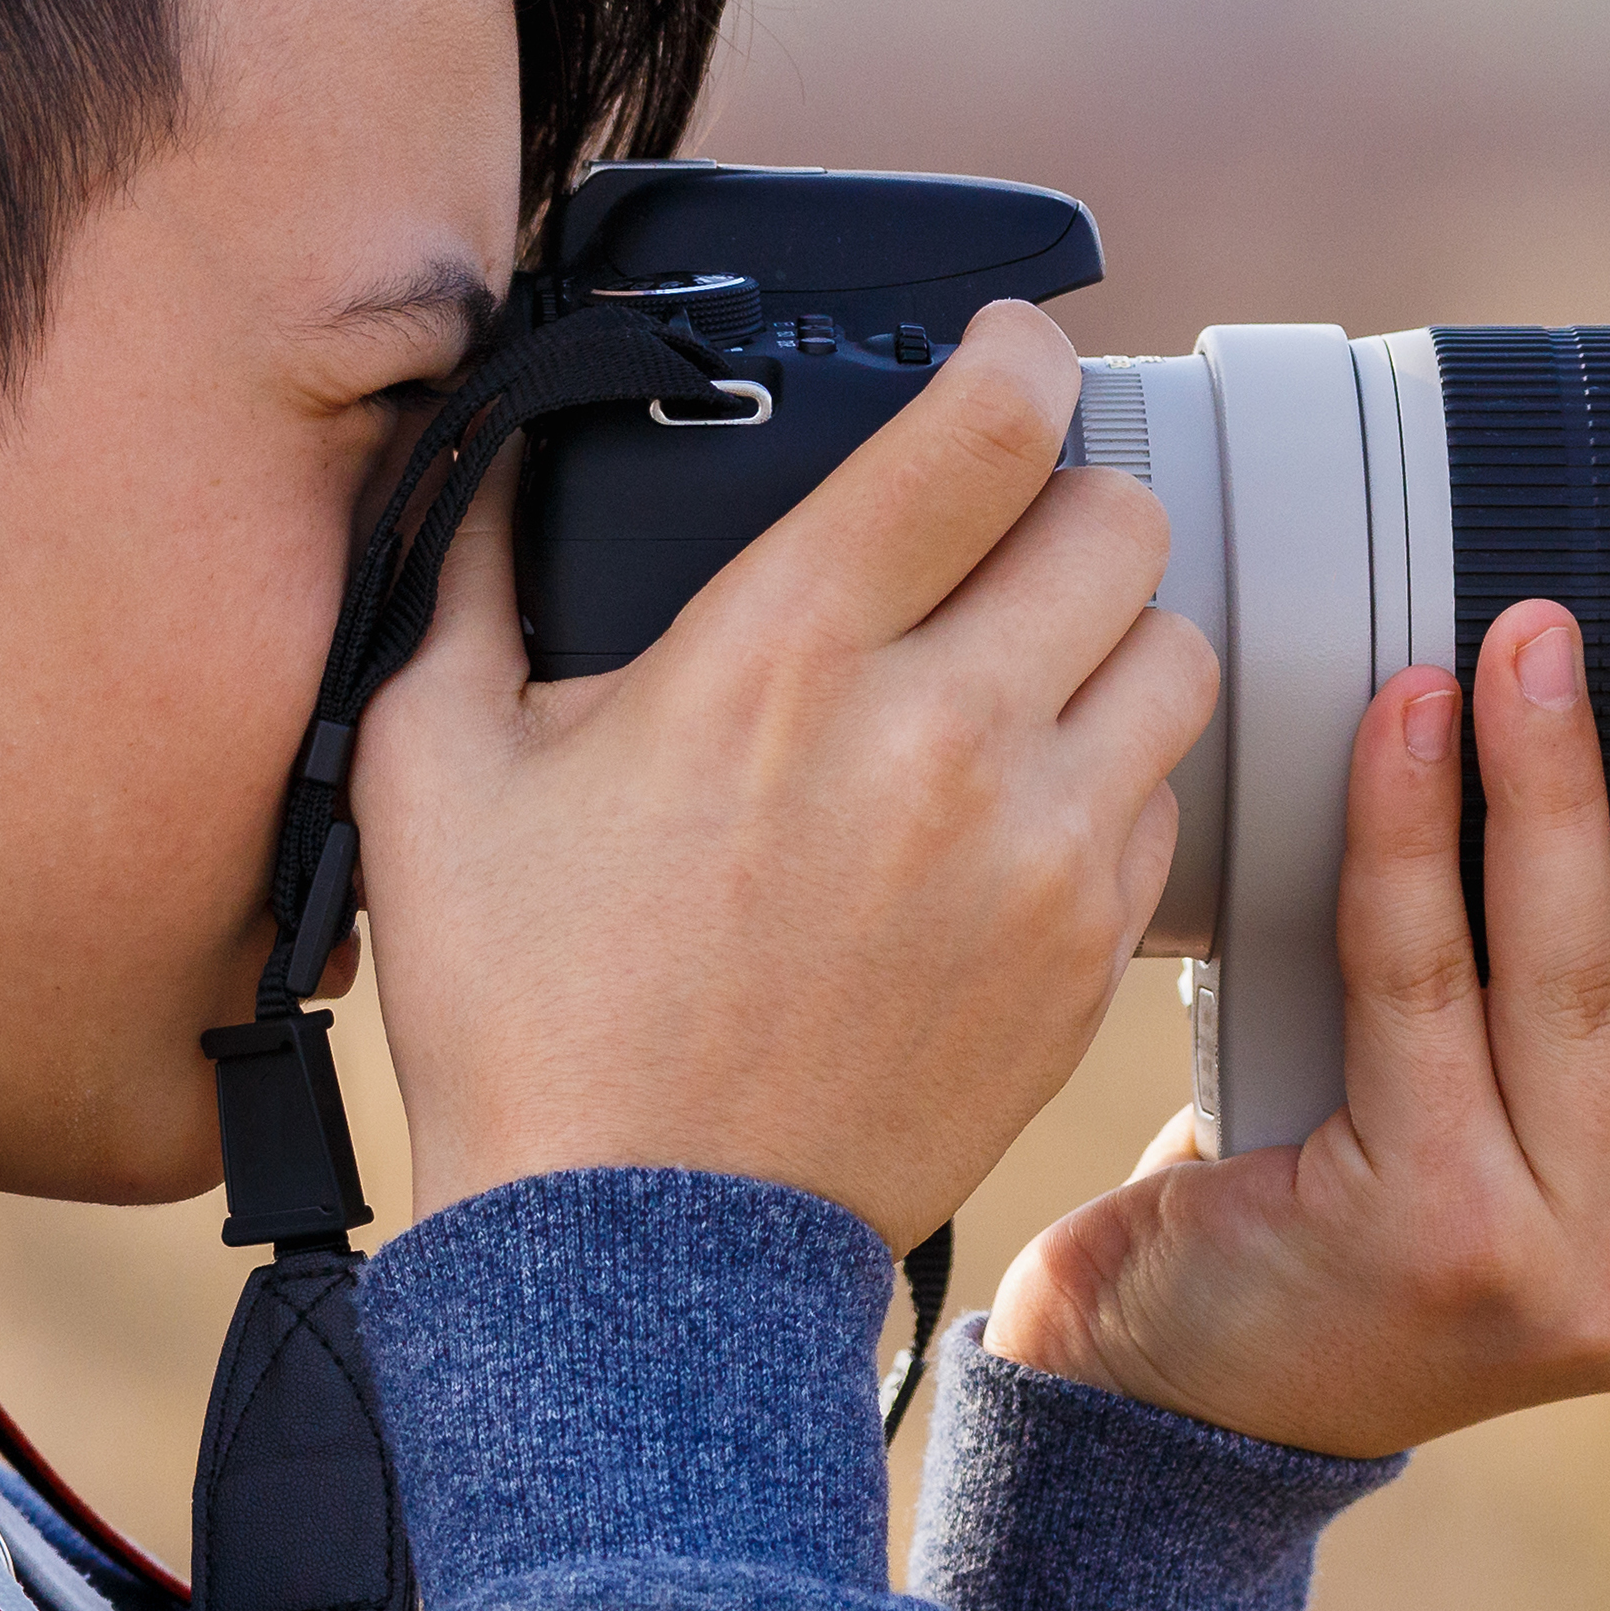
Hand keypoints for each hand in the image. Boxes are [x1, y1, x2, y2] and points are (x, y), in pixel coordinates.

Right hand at [351, 299, 1216, 1248]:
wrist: (633, 1258)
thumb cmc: (525, 1015)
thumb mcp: (435, 765)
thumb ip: (473, 572)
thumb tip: (492, 444)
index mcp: (783, 654)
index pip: (986, 427)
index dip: (1019, 352)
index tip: (1005, 352)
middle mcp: (939, 738)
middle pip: (1120, 520)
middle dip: (1065, 500)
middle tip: (1004, 532)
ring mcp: (1033, 856)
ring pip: (1175, 655)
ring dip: (1110, 638)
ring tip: (1028, 666)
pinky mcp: (1084, 958)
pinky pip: (1162, 804)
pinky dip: (1110, 780)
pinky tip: (1019, 803)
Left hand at [986, 599, 1609, 1457]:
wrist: (1189, 1389)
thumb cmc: (1374, 1211)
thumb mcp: (1553, 1154)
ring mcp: (1565, 1272)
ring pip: (1576, 975)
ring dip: (1555, 782)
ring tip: (1532, 640)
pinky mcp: (1430, 1234)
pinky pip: (1419, 983)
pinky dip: (1412, 832)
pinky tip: (1407, 722)